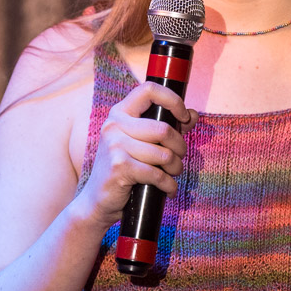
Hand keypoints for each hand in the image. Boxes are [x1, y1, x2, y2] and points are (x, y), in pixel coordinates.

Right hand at [72, 81, 196, 229]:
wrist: (97, 200)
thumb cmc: (124, 169)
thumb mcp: (143, 144)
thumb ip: (167, 126)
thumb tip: (192, 114)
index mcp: (120, 113)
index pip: (149, 90)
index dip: (173, 100)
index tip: (184, 117)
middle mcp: (114, 125)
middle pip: (164, 129)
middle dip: (180, 148)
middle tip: (179, 158)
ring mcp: (114, 145)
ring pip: (164, 154)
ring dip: (176, 168)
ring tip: (172, 175)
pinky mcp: (119, 166)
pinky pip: (157, 174)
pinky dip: (168, 185)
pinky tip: (168, 190)